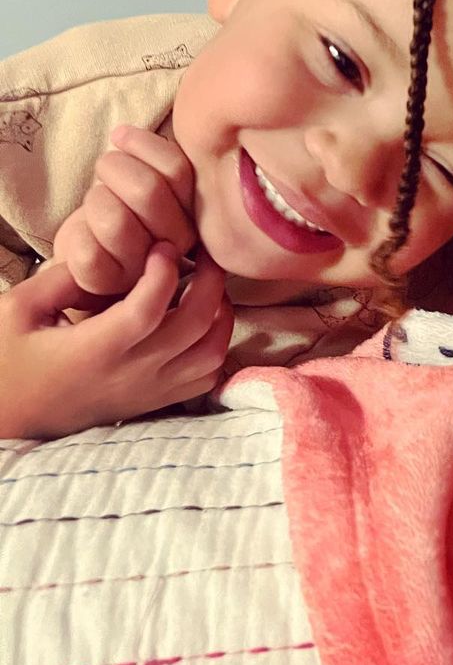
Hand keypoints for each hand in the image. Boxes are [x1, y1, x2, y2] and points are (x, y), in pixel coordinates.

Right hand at [0, 244, 233, 439]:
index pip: (149, 309)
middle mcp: (131, 373)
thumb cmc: (7, 362)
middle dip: (210, 282)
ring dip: (221, 316)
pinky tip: (202, 324)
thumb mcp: (16, 310)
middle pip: (195, 327)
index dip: (165, 271)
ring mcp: (148, 392)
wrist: (7, 419)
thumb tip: (105, 255)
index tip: (162, 245)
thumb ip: (61, 278)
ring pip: (210, 355)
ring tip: (206, 287)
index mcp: (95, 349)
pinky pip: (204, 379)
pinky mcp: (153, 403)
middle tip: (202, 254)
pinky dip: (216, 348)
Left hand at [53, 125, 197, 298]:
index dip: (143, 145)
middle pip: (147, 190)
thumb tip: (123, 134)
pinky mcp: (108, 284)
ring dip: (96, 199)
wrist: (93, 248)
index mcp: (196, 211)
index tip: (122, 137)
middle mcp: (179, 244)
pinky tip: (86, 231)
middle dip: (114, 167)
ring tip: (98, 200)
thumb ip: (160, 159)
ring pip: (115, 220)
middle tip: (107, 169)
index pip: (178, 169)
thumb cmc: (123, 204)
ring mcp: (144, 269)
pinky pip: (89, 250)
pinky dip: (79, 231)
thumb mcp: (152, 176)